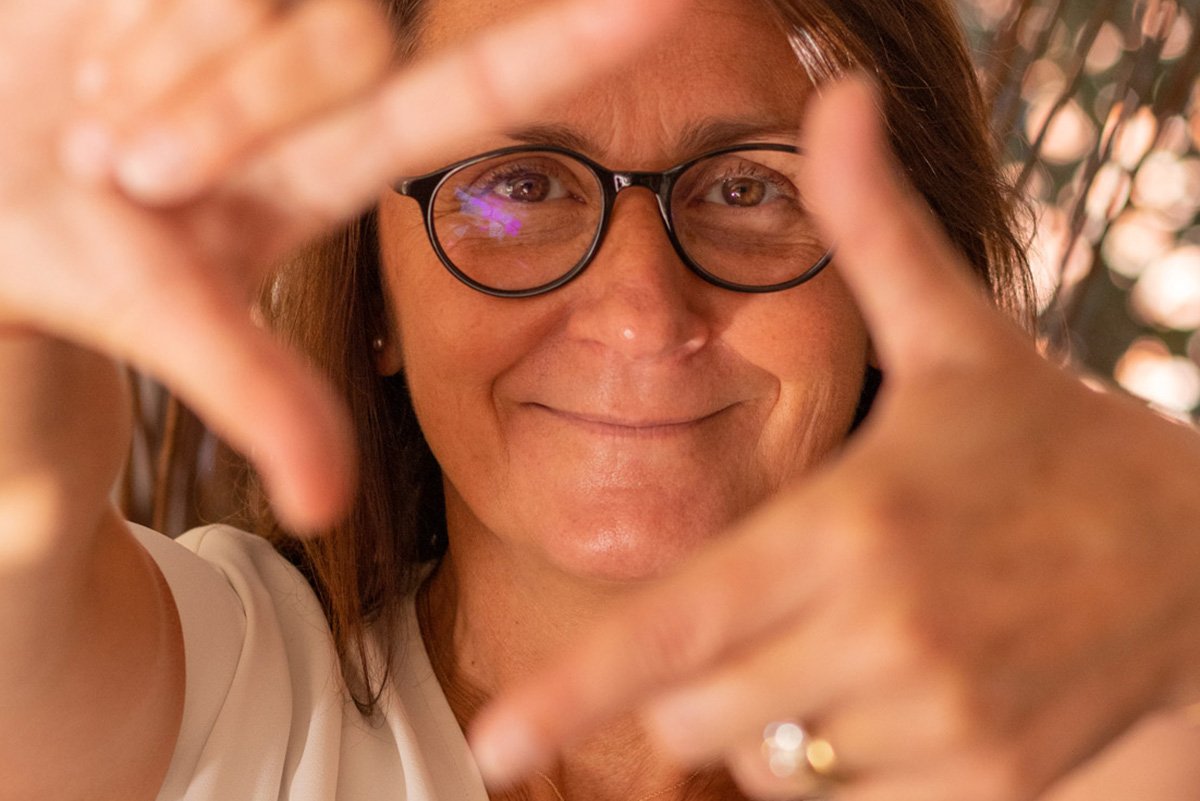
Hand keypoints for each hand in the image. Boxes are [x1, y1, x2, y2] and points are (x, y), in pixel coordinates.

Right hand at [0, 0, 683, 529]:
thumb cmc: (62, 261)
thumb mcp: (159, 317)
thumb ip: (250, 388)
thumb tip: (325, 505)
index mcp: (329, 159)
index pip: (462, 98)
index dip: (557, 53)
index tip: (657, 5)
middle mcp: (306, 75)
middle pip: (336, 38)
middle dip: (216, 103)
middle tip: (120, 160)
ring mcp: (245, 13)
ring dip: (156, 61)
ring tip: (92, 117)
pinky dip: (134, 13)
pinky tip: (92, 47)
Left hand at [467, 78, 1199, 800]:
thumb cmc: (1048, 443)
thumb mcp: (957, 337)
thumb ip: (871, 230)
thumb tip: (830, 97)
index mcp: (849, 525)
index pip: (674, 626)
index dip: (572, 689)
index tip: (496, 741)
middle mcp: (883, 633)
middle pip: (694, 713)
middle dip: (691, 680)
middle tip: (765, 615)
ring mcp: (941, 721)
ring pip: (769, 767)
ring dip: (774, 717)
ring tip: (853, 640)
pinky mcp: (988, 781)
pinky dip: (844, 760)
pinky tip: (905, 687)